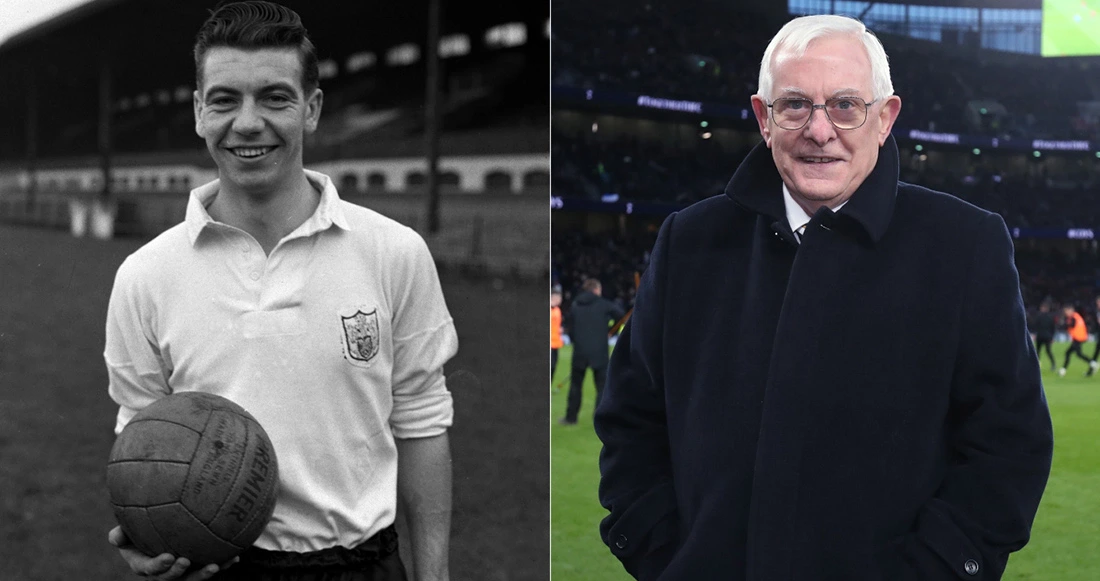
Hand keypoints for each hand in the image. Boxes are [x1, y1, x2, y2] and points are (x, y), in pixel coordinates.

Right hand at [108, 526, 237, 579]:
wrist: (160, 528)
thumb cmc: (139, 525)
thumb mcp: (127, 529)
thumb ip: (122, 532)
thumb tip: (114, 536)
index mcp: (143, 563)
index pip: (148, 569)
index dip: (158, 566)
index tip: (169, 557)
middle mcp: (162, 572)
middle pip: (170, 578)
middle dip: (178, 573)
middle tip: (186, 561)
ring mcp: (180, 572)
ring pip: (192, 578)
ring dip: (204, 574)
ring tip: (216, 566)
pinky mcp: (196, 568)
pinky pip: (209, 568)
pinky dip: (222, 564)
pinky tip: (234, 558)